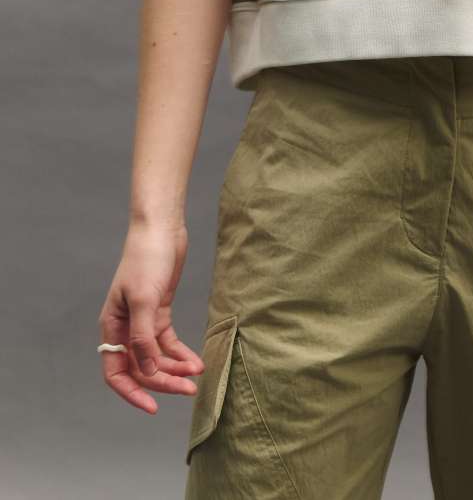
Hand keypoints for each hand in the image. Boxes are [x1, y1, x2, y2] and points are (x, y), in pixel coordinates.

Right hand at [97, 221, 204, 413]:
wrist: (162, 229)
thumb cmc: (147, 258)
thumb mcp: (144, 298)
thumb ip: (143, 336)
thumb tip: (146, 370)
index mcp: (112, 327)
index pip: (116, 372)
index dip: (132, 392)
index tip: (153, 407)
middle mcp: (125, 328)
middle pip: (141, 367)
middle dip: (163, 381)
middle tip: (189, 389)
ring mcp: (142, 321)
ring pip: (156, 357)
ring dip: (175, 368)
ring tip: (196, 375)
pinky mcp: (159, 312)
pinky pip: (168, 342)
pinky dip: (181, 353)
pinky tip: (195, 361)